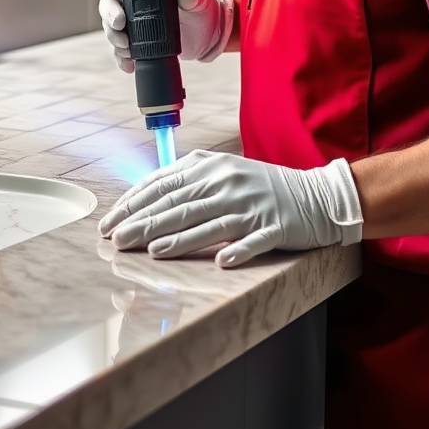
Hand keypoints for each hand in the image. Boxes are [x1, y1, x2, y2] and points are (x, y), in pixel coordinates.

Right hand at [98, 0, 234, 72]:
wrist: (205, 35)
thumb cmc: (199, 9)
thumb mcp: (198, 0)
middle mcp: (132, 4)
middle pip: (109, 5)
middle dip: (109, 15)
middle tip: (119, 24)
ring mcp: (132, 25)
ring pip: (111, 29)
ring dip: (114, 38)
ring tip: (126, 46)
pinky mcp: (135, 44)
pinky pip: (121, 51)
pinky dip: (121, 58)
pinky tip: (129, 64)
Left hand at [98, 150, 362, 267]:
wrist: (316, 195)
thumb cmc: (261, 187)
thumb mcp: (223, 172)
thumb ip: (189, 179)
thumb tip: (147, 195)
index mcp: (212, 166)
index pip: (164, 183)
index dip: (135, 202)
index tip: (111, 220)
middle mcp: (228, 183)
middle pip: (179, 204)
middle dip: (144, 222)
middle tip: (116, 239)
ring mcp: (252, 205)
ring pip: (208, 223)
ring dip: (178, 239)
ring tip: (151, 252)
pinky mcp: (275, 227)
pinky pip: (254, 240)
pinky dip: (238, 251)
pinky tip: (221, 262)